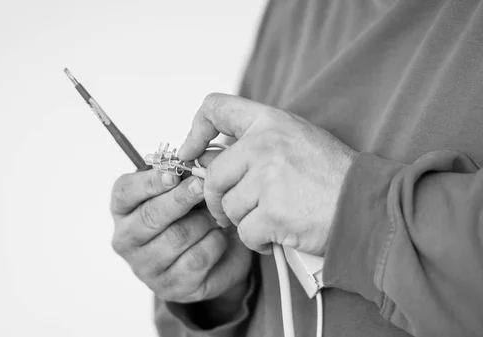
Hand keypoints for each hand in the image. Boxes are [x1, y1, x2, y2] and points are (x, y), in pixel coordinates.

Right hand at [110, 153, 251, 305]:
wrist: (216, 257)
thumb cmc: (194, 213)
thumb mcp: (187, 188)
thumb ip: (186, 173)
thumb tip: (196, 162)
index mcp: (123, 208)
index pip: (125, 191)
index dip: (149, 182)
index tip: (173, 174)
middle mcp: (126, 238)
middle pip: (150, 216)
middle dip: (179, 199)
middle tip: (201, 186)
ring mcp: (144, 266)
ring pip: (177, 237)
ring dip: (204, 222)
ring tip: (216, 216)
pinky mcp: (167, 286)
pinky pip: (195, 260)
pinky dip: (214, 243)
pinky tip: (218, 237)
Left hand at [177, 93, 356, 255]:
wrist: (367, 206)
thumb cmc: (331, 176)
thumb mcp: (295, 140)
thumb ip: (254, 143)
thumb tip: (208, 157)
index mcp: (269, 122)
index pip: (215, 108)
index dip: (195, 131)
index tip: (191, 153)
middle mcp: (265, 144)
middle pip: (213, 174)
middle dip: (217, 199)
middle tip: (231, 210)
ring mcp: (268, 178)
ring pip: (228, 207)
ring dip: (243, 221)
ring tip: (270, 219)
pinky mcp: (273, 212)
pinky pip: (244, 232)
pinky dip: (257, 241)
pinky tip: (277, 235)